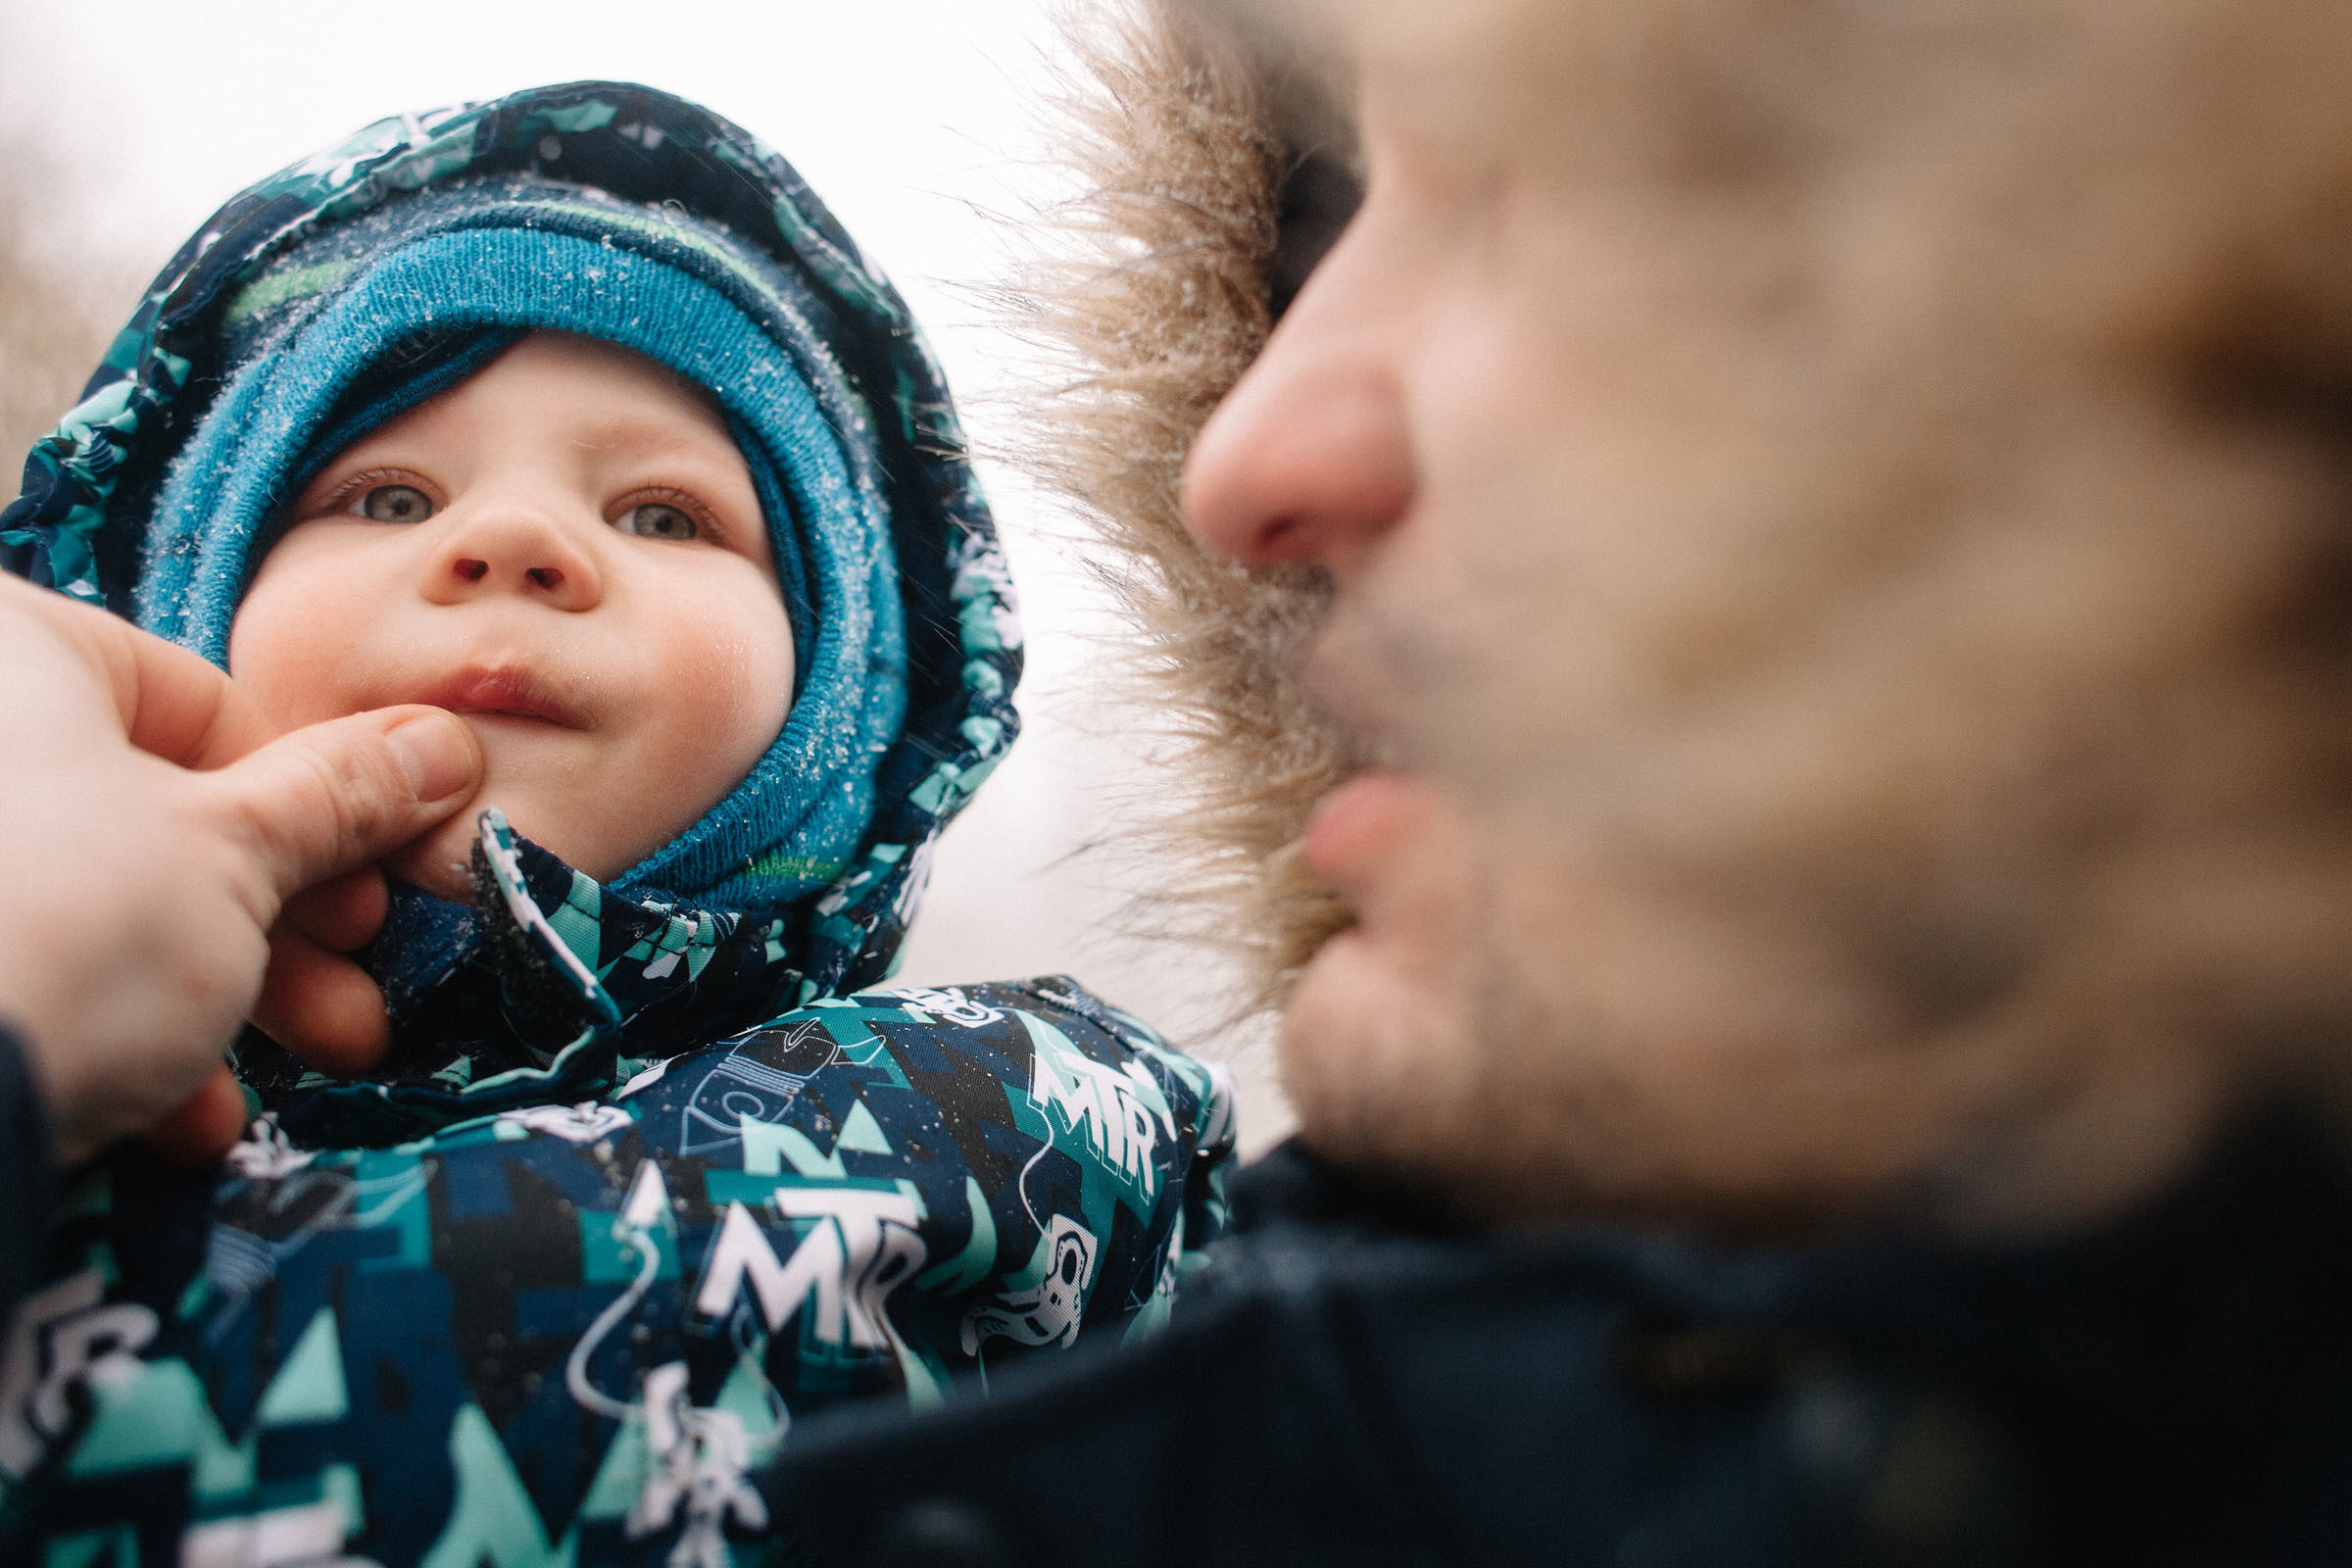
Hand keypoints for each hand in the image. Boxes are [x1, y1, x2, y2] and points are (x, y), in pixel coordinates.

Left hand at [0, 576, 482, 1164]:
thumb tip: (439, 745)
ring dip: (220, 996)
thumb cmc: (65, 927)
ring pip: (97, 903)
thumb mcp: (240, 851)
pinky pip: (32, 966)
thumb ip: (342, 793)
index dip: (311, 808)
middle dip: (278, 926)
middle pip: (152, 814)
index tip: (364, 893)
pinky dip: (107, 1034)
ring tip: (305, 1067)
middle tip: (347, 996)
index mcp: (16, 650)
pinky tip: (173, 1114)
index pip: (200, 704)